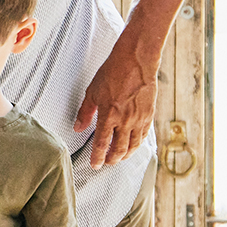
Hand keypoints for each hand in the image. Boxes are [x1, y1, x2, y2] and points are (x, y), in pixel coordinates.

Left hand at [75, 42, 157, 168]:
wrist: (136, 61)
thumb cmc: (113, 72)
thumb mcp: (92, 92)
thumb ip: (85, 112)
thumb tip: (77, 127)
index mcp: (109, 115)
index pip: (101, 144)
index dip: (97, 157)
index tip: (94, 165)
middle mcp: (125, 121)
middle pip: (119, 149)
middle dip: (112, 160)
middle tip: (106, 163)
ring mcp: (139, 119)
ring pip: (133, 145)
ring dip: (125, 155)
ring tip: (119, 158)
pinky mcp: (149, 114)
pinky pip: (144, 135)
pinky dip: (137, 143)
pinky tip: (133, 144)